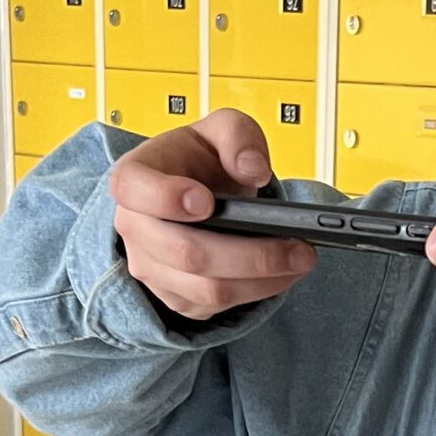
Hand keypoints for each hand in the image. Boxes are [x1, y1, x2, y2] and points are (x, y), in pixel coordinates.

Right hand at [107, 107, 315, 320]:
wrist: (197, 194)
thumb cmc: (199, 162)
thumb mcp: (220, 130)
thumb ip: (238, 135)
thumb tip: (253, 168)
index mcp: (134, 179)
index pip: (135, 190)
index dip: (167, 198)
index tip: (207, 201)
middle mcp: (134, 229)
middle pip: (187, 253)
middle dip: (251, 254)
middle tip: (297, 246)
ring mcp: (152, 269)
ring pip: (208, 289)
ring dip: (262, 279)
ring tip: (301, 259)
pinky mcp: (176, 297)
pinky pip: (216, 306)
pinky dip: (257, 292)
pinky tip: (283, 273)